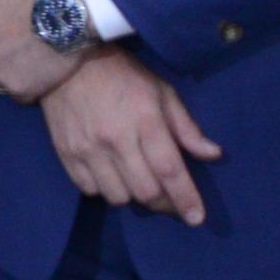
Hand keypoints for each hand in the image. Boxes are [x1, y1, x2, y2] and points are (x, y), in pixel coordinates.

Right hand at [40, 48, 222, 224]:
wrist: (67, 62)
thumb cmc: (123, 75)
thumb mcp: (162, 92)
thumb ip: (186, 127)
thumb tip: (213, 154)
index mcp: (146, 121)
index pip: (170, 171)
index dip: (186, 199)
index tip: (197, 218)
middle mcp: (117, 140)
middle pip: (146, 192)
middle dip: (163, 204)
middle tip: (170, 202)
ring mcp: (88, 149)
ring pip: (118, 196)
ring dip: (133, 197)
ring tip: (139, 185)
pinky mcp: (66, 154)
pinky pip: (90, 189)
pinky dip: (105, 190)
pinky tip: (112, 176)